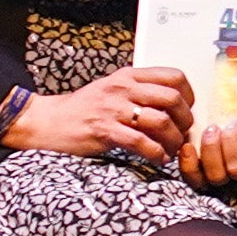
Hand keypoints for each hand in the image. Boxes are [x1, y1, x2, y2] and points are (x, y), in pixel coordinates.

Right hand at [6, 69, 191, 165]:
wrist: (47, 121)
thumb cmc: (84, 108)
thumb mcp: (112, 89)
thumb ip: (140, 91)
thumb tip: (174, 103)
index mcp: (128, 76)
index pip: (174, 76)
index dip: (188, 95)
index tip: (187, 110)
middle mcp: (123, 88)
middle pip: (173, 99)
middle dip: (185, 120)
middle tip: (182, 133)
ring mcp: (113, 109)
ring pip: (161, 121)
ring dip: (174, 140)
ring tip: (171, 149)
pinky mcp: (104, 130)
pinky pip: (141, 142)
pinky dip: (156, 153)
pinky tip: (157, 159)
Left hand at [175, 120, 236, 197]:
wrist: (226, 139)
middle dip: (233, 144)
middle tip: (233, 125)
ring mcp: (222, 182)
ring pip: (217, 175)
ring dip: (213, 148)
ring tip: (213, 128)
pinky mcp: (200, 180)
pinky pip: (194, 178)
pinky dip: (189, 163)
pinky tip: (188, 146)